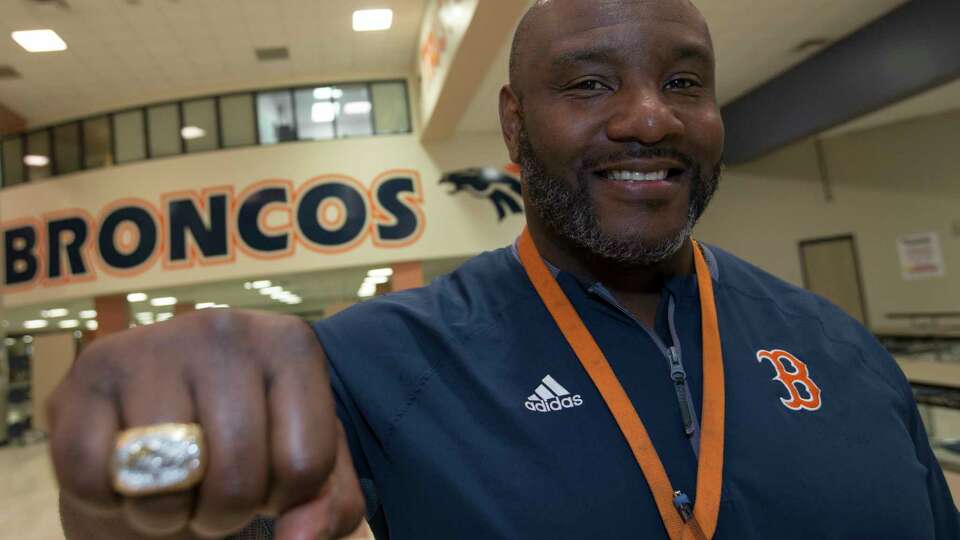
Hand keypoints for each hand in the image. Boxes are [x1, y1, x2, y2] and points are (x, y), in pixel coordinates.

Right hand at [47, 309, 364, 538]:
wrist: (168, 398)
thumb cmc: (251, 434)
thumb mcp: (306, 460)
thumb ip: (328, 502)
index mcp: (290, 345)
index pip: (305, 464)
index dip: (286, 498)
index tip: (272, 478)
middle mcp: (225, 330)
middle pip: (236, 478)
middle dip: (225, 512)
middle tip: (217, 492)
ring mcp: (152, 345)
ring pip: (164, 481)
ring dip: (167, 511)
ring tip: (177, 482)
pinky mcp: (90, 372)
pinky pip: (92, 474)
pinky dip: (106, 498)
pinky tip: (127, 470)